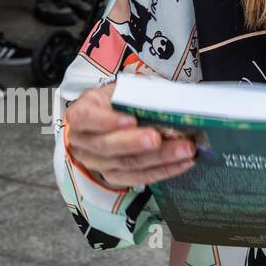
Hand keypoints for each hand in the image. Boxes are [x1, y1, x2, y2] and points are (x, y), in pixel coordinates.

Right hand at [63, 84, 196, 187]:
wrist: (116, 115)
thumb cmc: (120, 99)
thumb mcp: (125, 88)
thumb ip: (139, 93)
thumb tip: (168, 98)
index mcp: (82, 112)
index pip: (85, 118)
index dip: (106, 121)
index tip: (130, 120)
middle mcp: (83, 141)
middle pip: (106, 146)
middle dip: (135, 143)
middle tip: (158, 138)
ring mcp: (96, 162)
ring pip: (125, 164)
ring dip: (159, 158)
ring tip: (184, 150)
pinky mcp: (114, 176)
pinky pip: (138, 177)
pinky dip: (163, 170)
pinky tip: (183, 162)